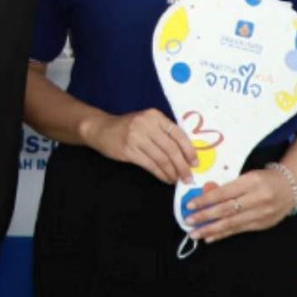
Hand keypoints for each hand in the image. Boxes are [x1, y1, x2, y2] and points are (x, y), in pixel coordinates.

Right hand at [80, 108, 194, 184]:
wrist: (101, 129)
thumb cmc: (129, 127)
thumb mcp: (147, 122)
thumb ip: (164, 132)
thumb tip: (185, 153)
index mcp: (155, 116)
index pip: (178, 134)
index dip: (189, 150)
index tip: (195, 162)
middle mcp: (147, 124)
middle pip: (171, 149)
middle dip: (182, 166)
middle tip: (189, 177)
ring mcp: (136, 137)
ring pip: (161, 159)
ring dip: (172, 172)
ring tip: (177, 180)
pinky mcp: (128, 150)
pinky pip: (150, 165)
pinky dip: (161, 174)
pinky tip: (166, 179)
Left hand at [183, 167, 296, 242]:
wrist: (291, 187)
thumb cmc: (265, 179)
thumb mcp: (248, 176)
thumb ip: (230, 186)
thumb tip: (206, 197)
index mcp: (252, 181)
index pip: (224, 193)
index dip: (205, 200)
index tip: (190, 205)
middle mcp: (257, 198)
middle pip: (226, 210)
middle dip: (205, 217)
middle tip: (189, 221)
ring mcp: (261, 214)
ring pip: (231, 223)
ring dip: (211, 230)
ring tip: (196, 234)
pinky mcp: (262, 225)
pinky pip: (239, 230)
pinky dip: (223, 234)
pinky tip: (210, 237)